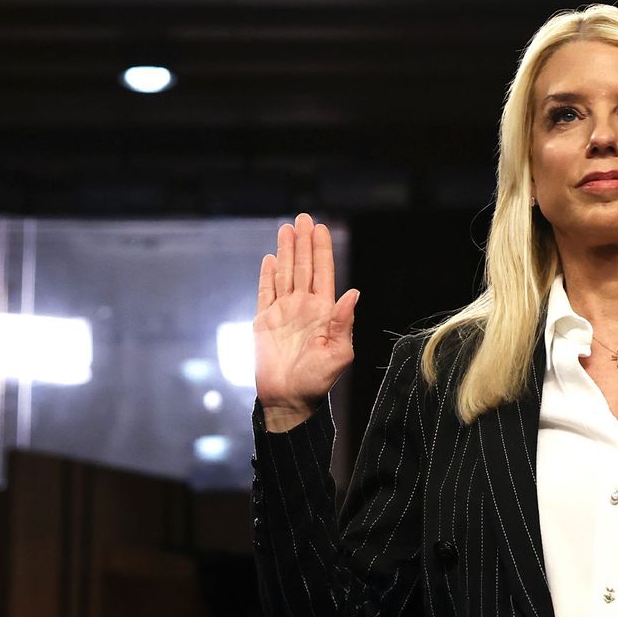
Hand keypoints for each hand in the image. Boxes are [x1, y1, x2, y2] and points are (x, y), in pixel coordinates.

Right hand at [254, 213, 358, 430]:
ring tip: (287, 228)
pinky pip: (265, 292)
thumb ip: (343, 322)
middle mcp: (304, 307)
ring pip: (285, 274)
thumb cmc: (317, 380)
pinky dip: (267, 275)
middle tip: (304, 217)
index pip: (323, 273)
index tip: (321, 228)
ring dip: (286, 251)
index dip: (321, 250)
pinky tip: (269, 259)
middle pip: (303, 267)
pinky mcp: (264, 321)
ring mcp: (284, 312)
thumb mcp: (338, 352)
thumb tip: (353, 293)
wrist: (289, 399)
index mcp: (324, 311)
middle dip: (304, 242)